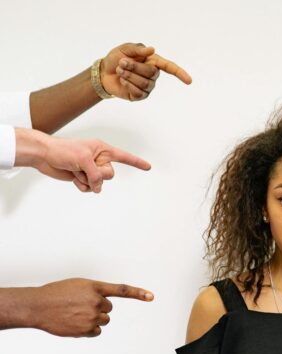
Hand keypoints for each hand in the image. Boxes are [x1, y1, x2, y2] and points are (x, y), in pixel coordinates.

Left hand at [15, 128, 150, 192]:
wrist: (44, 156)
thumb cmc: (63, 150)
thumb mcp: (83, 160)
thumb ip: (95, 174)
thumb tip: (98, 188)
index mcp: (103, 149)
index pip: (124, 157)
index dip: (136, 162)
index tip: (148, 167)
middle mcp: (99, 159)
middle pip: (110, 174)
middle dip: (98, 175)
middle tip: (84, 168)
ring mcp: (91, 169)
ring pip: (100, 183)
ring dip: (87, 180)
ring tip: (76, 171)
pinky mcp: (83, 178)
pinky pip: (90, 188)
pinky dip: (82, 186)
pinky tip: (73, 177)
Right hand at [30, 278, 152, 337]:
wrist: (38, 306)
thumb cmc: (56, 294)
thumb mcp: (78, 285)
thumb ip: (94, 291)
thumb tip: (103, 303)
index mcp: (95, 287)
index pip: (122, 290)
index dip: (138, 293)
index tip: (151, 296)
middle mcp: (96, 301)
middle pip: (109, 309)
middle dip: (98, 308)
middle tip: (80, 306)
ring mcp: (92, 316)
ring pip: (103, 320)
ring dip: (93, 319)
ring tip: (75, 314)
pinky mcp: (86, 329)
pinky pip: (96, 331)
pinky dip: (88, 330)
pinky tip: (75, 323)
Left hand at [101, 43, 191, 100]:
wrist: (103, 73)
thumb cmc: (116, 58)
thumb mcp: (124, 49)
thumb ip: (138, 49)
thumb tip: (152, 50)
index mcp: (153, 62)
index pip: (170, 67)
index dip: (180, 73)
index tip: (189, 81)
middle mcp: (153, 75)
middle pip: (152, 73)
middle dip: (135, 68)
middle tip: (122, 63)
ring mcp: (147, 87)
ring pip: (145, 83)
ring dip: (130, 76)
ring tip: (120, 71)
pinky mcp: (139, 96)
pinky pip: (139, 93)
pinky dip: (128, 85)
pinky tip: (123, 81)